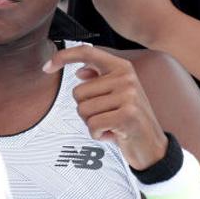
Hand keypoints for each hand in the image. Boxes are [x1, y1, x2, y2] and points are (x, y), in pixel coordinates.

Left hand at [43, 45, 167, 169]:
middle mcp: (126, 78)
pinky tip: (112, 135)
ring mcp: (129, 95)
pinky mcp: (127, 115)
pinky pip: (92, 125)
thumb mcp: (116, 96)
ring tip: (110, 125)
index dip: (63, 56)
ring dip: (91, 124)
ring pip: (83, 110)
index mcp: (122, 67)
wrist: (153, 146)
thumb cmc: (129, 120)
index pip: (87, 52)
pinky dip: (97, 134)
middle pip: (78, 92)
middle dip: (85, 110)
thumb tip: (80, 71)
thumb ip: (100, 80)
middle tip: (106, 117)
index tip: (46, 67)